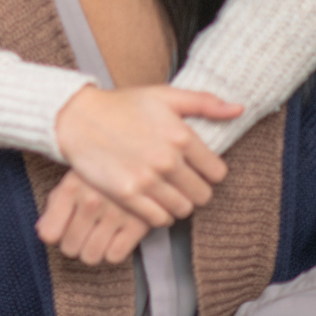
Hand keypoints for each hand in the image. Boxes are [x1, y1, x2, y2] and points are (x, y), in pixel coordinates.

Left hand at [37, 170, 150, 263]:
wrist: (138, 158)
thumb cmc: (99, 174)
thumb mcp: (73, 179)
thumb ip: (55, 205)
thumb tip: (43, 234)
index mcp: (71, 186)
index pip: (50, 233)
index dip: (55, 236)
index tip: (61, 232)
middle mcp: (92, 200)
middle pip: (71, 248)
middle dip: (74, 244)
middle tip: (82, 234)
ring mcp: (115, 213)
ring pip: (91, 256)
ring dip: (91, 251)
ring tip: (96, 236)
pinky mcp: (138, 224)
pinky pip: (114, 256)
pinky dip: (112, 252)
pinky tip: (113, 236)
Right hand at [55, 85, 242, 226]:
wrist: (77, 118)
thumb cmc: (122, 105)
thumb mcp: (163, 95)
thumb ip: (203, 102)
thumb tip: (238, 109)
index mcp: (180, 135)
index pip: (217, 172)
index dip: (207, 171)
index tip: (192, 165)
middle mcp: (167, 159)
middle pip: (203, 195)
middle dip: (193, 189)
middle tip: (177, 179)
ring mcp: (147, 179)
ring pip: (183, 210)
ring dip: (176, 202)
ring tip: (162, 188)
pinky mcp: (128, 195)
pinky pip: (160, 219)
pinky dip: (158, 212)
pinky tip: (148, 196)